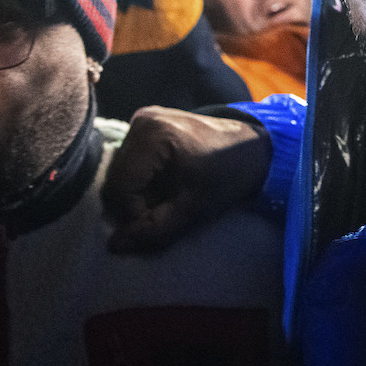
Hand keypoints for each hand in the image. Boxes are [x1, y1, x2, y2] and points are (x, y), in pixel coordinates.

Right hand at [104, 106, 268, 253]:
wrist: (250, 147)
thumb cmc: (228, 175)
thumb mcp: (194, 208)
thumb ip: (155, 230)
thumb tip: (115, 246)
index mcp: (154, 134)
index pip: (120, 187)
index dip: (133, 214)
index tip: (158, 223)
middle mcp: (142, 120)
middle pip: (116, 178)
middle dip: (134, 205)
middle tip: (161, 215)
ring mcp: (142, 119)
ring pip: (119, 171)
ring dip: (136, 194)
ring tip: (164, 200)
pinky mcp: (145, 124)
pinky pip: (128, 161)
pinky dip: (140, 181)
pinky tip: (161, 186)